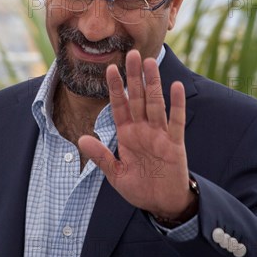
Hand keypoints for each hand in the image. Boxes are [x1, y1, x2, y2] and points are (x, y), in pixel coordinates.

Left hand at [78, 49, 195, 219]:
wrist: (162, 204)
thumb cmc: (140, 187)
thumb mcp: (116, 174)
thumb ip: (101, 156)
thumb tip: (80, 140)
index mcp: (127, 134)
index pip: (119, 105)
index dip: (114, 87)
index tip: (109, 68)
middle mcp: (143, 129)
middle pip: (137, 98)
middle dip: (134, 76)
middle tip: (132, 52)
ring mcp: (159, 134)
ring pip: (155, 104)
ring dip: (152, 83)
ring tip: (149, 62)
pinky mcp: (174, 143)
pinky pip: (175, 121)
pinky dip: (176, 104)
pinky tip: (175, 87)